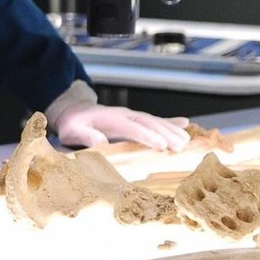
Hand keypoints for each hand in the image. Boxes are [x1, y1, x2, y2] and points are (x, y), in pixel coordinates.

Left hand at [45, 80, 188, 149]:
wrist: (74, 112)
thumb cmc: (73, 125)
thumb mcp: (72, 131)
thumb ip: (86, 135)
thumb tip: (100, 142)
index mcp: (110, 118)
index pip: (131, 126)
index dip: (146, 135)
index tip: (160, 144)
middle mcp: (125, 115)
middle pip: (148, 123)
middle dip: (165, 133)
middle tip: (180, 146)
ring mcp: (132, 116)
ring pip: (155, 121)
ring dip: (171, 129)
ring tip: (186, 141)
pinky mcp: (136, 120)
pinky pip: (155, 120)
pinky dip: (170, 122)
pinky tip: (185, 124)